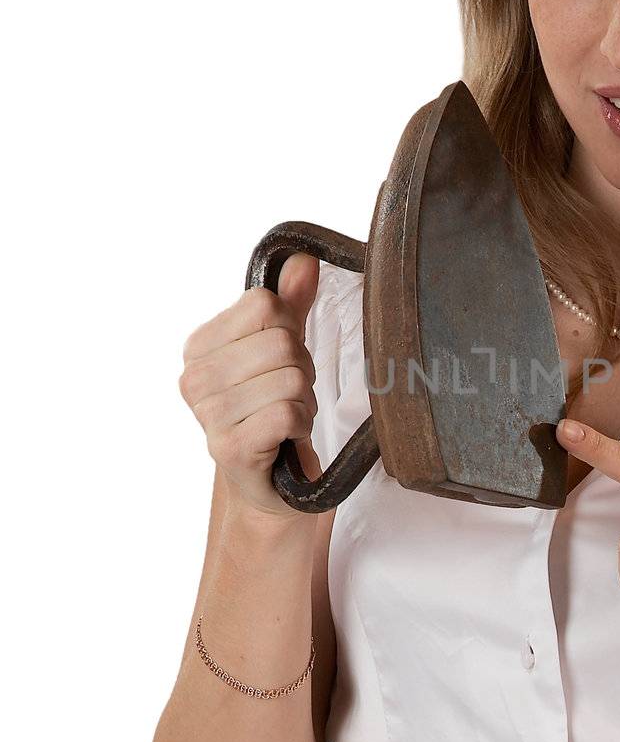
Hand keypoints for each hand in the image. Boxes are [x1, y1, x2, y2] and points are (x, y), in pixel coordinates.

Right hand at [178, 252, 323, 519]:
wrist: (270, 482)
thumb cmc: (272, 410)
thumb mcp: (282, 350)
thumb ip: (291, 303)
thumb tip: (303, 260)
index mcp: (199, 346)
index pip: (265, 305)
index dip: (290, 330)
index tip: (281, 361)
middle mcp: (193, 378)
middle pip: (282, 342)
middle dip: (302, 370)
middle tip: (288, 396)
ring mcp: (207, 415)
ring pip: (291, 378)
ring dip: (304, 401)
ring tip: (285, 417)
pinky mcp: (229, 448)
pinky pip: (287, 412)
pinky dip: (300, 423)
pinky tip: (285, 437)